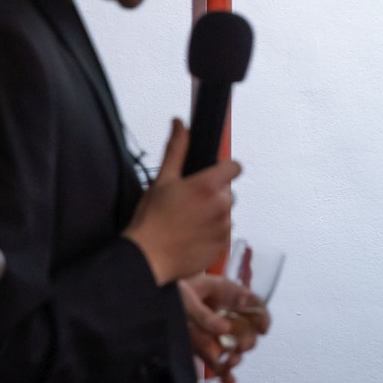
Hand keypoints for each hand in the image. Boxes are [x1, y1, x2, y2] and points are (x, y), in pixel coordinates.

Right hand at [124, 119, 241, 285]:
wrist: (147, 258)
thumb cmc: (152, 219)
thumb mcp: (162, 180)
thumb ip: (176, 149)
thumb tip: (180, 123)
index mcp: (209, 186)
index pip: (235, 167)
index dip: (224, 169)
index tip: (211, 175)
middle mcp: (222, 206)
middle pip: (227, 191)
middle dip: (213, 193)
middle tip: (189, 202)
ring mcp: (224, 228)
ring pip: (225, 213)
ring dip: (213, 214)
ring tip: (188, 221)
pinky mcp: (222, 247)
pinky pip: (223, 233)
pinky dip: (212, 233)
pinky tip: (191, 235)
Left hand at [180, 273, 270, 382]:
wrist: (149, 296)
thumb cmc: (170, 290)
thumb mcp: (187, 298)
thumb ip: (205, 315)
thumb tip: (225, 330)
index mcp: (225, 294)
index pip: (254, 304)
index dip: (262, 316)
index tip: (263, 329)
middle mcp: (224, 313)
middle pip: (247, 330)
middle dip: (247, 340)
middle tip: (240, 347)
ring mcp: (214, 331)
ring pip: (234, 348)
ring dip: (235, 357)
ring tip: (230, 362)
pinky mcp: (204, 346)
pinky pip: (218, 360)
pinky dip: (224, 372)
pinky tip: (228, 380)